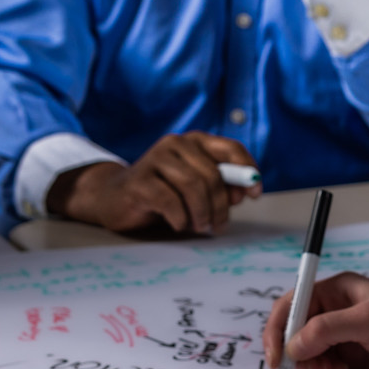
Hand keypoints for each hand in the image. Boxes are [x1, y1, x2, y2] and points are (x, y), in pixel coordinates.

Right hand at [49, 133, 258, 234]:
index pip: (231, 149)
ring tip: (199, 226)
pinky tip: (178, 224)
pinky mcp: (140, 180)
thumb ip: (219, 187)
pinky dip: (180, 218)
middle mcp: (175, 144)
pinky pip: (171, 201)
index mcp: (194, 142)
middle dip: (221, 205)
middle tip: (219, 225)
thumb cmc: (161, 194)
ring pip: (193, 186)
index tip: (255, 195)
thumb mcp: (195, 188)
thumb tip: (242, 193)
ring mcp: (155, 159)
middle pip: (212, 174)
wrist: (113, 198)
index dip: (248, 171)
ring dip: (202, 213)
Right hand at [263, 272, 368, 368]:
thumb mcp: (367, 320)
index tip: (276, 356)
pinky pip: (322, 366)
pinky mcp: (351, 358)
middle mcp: (335, 310)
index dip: (277, 328)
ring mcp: (343, 335)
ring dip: (311, 365)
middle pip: (293, 330)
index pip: (291, 304)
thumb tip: (292, 346)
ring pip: (305, 352)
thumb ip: (326, 330)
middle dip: (293, 351)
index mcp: (336, 290)